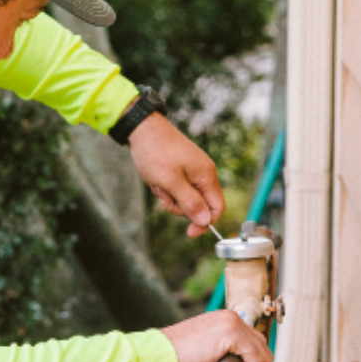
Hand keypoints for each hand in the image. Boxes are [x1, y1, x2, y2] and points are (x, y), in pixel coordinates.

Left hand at [127, 114, 223, 236]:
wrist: (142, 128)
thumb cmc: (156, 152)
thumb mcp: (171, 182)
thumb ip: (190, 202)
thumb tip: (206, 221)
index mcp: (206, 176)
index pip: (217, 208)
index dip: (205, 223)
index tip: (189, 233)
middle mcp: (203, 173)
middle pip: (199, 205)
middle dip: (180, 206)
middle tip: (164, 194)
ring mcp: (192, 170)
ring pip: (185, 198)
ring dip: (169, 197)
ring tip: (158, 183)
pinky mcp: (181, 169)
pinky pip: (177, 188)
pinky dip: (165, 188)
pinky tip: (155, 178)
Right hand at [160, 310, 272, 361]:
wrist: (161, 356)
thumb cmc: (176, 356)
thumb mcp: (205, 346)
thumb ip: (223, 347)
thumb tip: (240, 361)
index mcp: (225, 318)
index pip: (253, 341)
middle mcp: (231, 316)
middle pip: (261, 346)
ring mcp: (232, 322)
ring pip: (263, 353)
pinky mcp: (232, 333)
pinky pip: (257, 359)